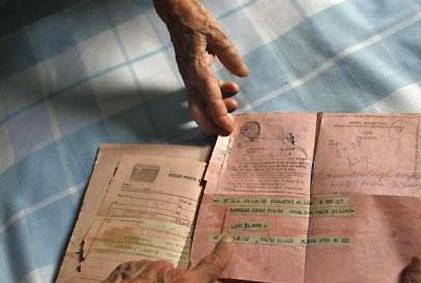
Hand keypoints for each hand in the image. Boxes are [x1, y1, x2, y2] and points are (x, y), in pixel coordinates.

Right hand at [154, 0, 248, 134]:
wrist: (178, 14)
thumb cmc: (195, 22)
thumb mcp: (217, 35)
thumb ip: (231, 55)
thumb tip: (243, 73)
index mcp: (196, 69)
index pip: (208, 98)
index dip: (219, 115)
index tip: (228, 128)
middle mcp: (191, 77)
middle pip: (199, 110)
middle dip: (213, 124)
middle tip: (228, 131)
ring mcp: (190, 78)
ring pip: (200, 104)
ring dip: (216, 111)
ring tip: (235, 105)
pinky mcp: (193, 75)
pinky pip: (202, 94)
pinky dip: (215, 99)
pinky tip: (230, 91)